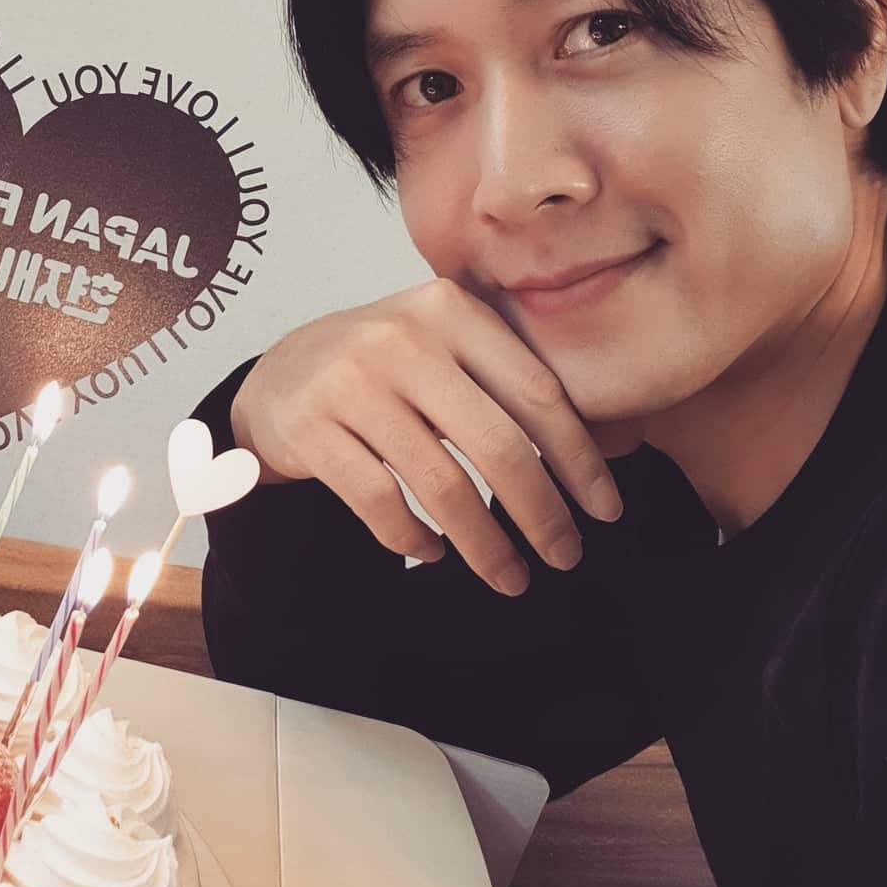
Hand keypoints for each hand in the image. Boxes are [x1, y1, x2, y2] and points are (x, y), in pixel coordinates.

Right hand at [228, 278, 627, 595]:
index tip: (604, 509)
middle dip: (541, 512)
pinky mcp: (310, 428)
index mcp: (450, 310)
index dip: (578, 460)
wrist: (282, 372)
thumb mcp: (446, 347)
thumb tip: (597, 459)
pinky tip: (433, 553)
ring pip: (441, 485)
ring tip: (510, 576)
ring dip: (484, 545)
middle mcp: (401, 338)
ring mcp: (351, 383)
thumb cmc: (387, 368)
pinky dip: (413, 540)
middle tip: (565, 556)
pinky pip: (380, 503)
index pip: (536, 393)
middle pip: (497, 444)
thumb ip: (506, 380)